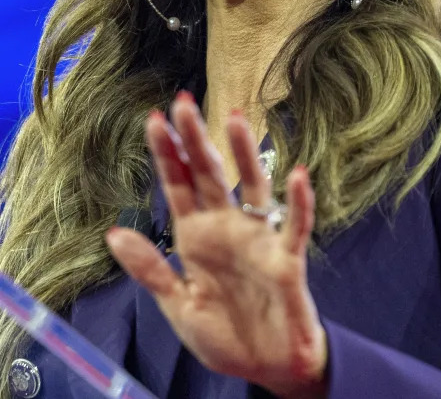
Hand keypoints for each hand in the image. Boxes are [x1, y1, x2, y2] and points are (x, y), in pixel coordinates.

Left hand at [105, 91, 328, 398]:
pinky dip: (298, 201)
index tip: (153, 119)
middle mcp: (228, 228)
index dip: (166, 155)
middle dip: (196, 140)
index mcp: (197, 237)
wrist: (268, 364)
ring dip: (244, 154)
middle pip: (210, 175)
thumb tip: (114, 233)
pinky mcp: (286, 258)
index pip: (178, 187)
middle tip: (183, 103)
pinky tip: (295, 176)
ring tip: (235, 119)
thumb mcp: (177, 304)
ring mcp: (258, 239)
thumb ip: (151, 268)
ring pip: (252, 186)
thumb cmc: (226, 334)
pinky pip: (294, 225)